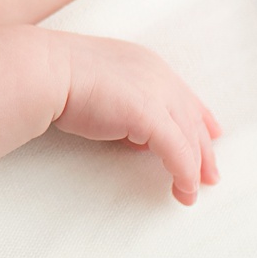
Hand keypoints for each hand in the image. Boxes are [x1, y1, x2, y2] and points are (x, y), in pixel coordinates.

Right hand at [51, 32, 221, 204]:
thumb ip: (124, 109)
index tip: (211, 134)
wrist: (44, 69)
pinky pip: (176, 151)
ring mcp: (156, 93)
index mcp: (145, 63)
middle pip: (192, 118)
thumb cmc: (58, 76)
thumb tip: (138, 139)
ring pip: (188, 138)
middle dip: (204, 150)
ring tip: (190, 194)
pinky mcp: (150, 114)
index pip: (182, 95)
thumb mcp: (100, 88)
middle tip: (210, 176)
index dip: (199, 118)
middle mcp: (158, 75)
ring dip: (193, 169)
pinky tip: (183, 190)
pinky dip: (182, 173)